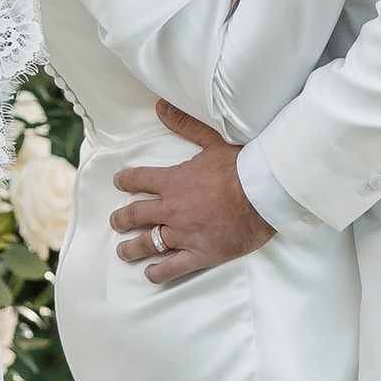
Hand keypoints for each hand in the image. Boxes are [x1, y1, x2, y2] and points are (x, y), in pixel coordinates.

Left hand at [113, 104, 275, 287]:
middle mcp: (171, 209)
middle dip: (122, 218)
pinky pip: (171, 268)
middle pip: (136, 215)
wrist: (264, 194)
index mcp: (172, 182)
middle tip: (116, 221)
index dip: (126, 180)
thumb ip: (184, 124)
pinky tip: (150, 273)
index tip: (119, 182)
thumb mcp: (212, 140)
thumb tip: (160, 107)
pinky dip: (157, 272)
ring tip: (123, 251)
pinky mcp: (199, 254)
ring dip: (131, 248)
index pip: (138, 180)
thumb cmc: (241, 166)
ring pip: (147, 244)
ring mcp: (183, 234)